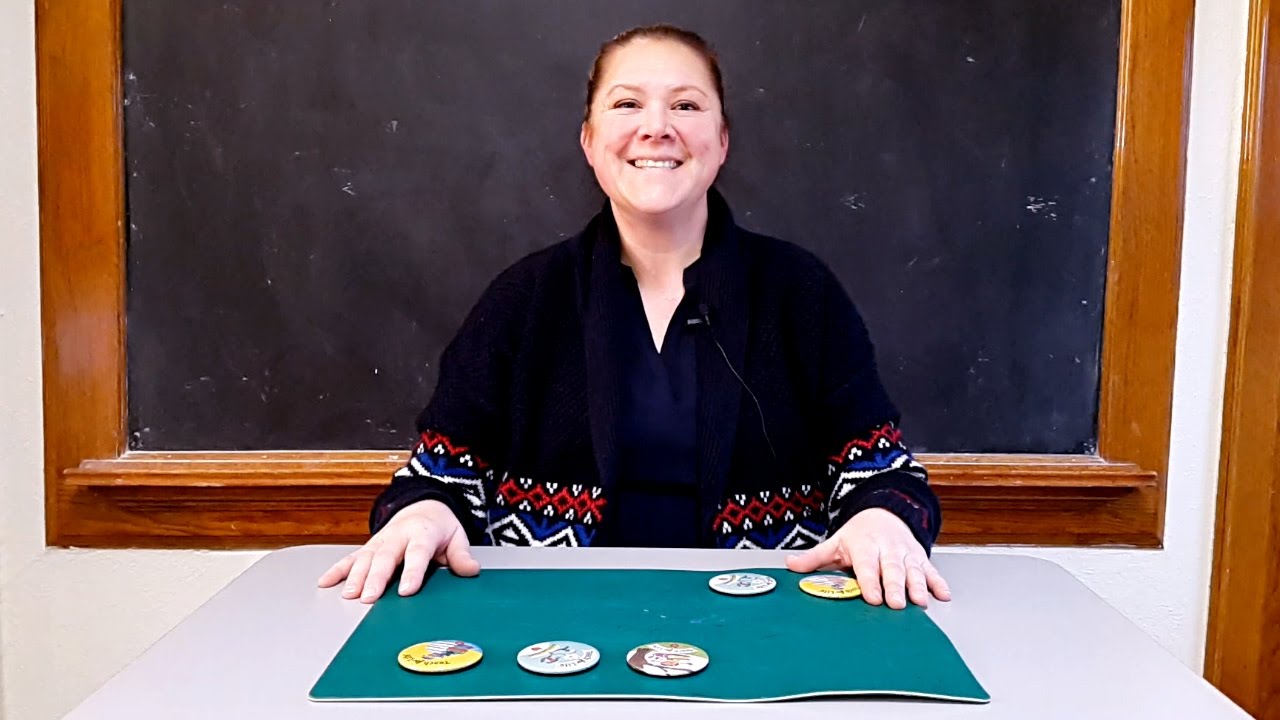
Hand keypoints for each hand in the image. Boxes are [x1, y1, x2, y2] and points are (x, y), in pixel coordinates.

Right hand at [317, 499, 480, 602]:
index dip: (412, 572)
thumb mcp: (457, 536)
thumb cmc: (439, 526)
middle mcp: (398, 536)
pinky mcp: (368, 547)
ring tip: (349, 595)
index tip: (407, 591)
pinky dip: (337, 570)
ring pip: (365, 559)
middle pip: (385, 558)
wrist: (422, 505)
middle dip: (376, 578)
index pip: (417, 554)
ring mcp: (380, 541)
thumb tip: (471, 570)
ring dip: (355, 577)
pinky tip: (326, 583)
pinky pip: (351, 558)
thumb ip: (461, 555)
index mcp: (422, 534)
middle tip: (369, 598)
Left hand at [785, 507, 950, 608]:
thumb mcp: (836, 542)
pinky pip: (931, 570)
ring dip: (918, 586)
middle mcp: (887, 549)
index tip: (873, 597)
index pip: (867, 565)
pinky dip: (938, 582)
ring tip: (920, 602)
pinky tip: (942, 595)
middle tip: (897, 604)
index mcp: (864, 546)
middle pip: (892, 570)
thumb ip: (815, 558)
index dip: (870, 581)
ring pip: (913, 570)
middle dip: (895, 587)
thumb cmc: (859, 535)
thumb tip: (790, 565)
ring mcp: (905, 554)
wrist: (885, 512)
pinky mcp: (920, 558)